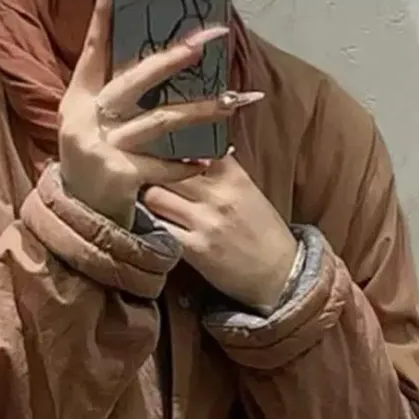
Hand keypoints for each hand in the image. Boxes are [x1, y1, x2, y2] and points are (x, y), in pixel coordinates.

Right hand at [58, 0, 249, 229]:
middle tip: (207, 41)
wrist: (81, 221)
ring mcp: (101, 149)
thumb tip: (159, 57)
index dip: (104, 12)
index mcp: (78, 99)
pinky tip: (211, 157)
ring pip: (159, 121)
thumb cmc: (96, 167)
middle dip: (172, 59)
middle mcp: (85, 119)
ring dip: (201, 111)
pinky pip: (162, 165)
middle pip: (133, 81)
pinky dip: (188, 163)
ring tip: (234, 101)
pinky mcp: (119, 178)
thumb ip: (115, 94)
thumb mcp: (95, 125)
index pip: (94, 48)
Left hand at [141, 152, 298, 313]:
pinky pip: (159, 228)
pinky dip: (149, 225)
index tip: (155, 151)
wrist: (281, 274)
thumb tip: (194, 153)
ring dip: (145, 198)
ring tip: (144, 203)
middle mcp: (219, 194)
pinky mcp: (196, 249)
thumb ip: (222, 172)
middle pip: (165, 167)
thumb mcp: (247, 191)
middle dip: (148, 171)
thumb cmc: (263, 232)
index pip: (191, 145)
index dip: (167, 147)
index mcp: (233, 175)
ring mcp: (206, 222)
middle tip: (138, 178)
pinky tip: (148, 226)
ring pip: (155, 196)